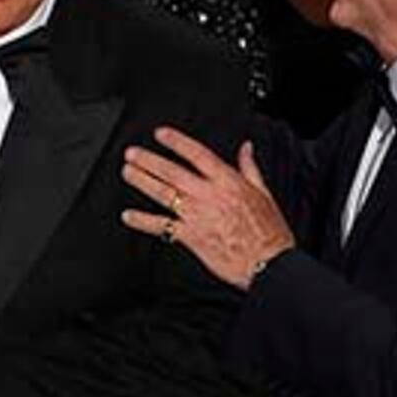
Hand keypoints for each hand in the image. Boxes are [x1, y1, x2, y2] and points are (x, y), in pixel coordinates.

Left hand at [121, 126, 296, 288]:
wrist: (268, 262)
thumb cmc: (268, 231)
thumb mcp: (264, 192)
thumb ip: (249, 168)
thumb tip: (246, 148)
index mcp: (228, 182)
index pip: (197, 154)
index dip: (176, 142)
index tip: (160, 134)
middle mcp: (208, 195)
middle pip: (172, 172)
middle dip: (149, 160)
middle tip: (132, 154)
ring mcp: (196, 215)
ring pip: (163, 193)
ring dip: (142, 181)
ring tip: (128, 172)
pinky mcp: (189, 236)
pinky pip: (160, 226)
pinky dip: (142, 220)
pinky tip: (128, 215)